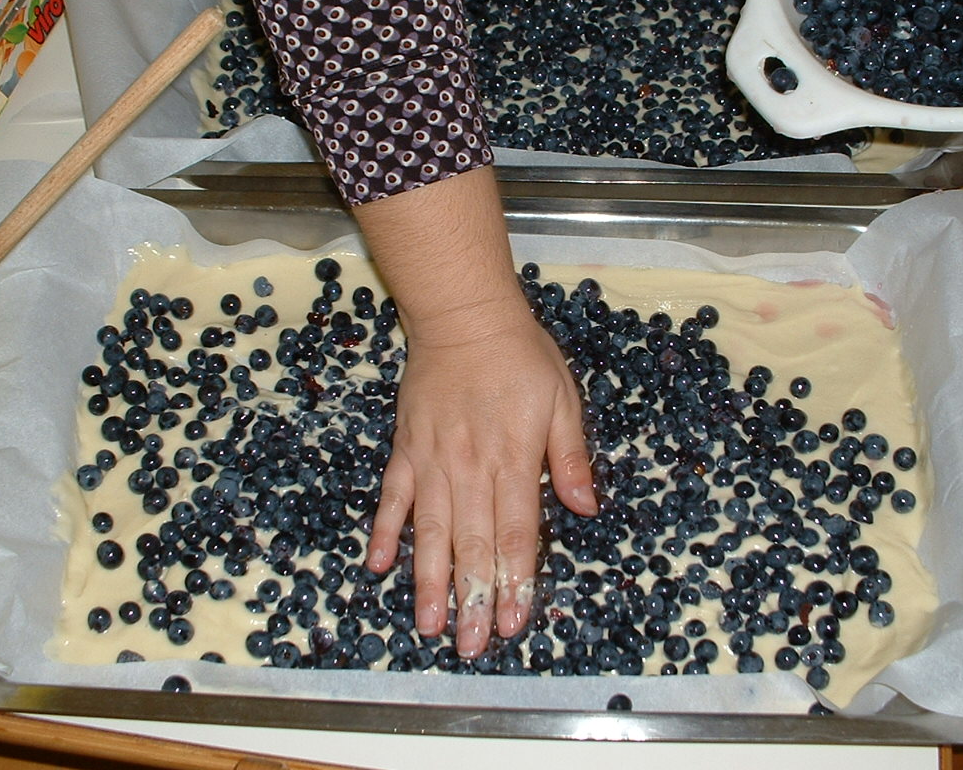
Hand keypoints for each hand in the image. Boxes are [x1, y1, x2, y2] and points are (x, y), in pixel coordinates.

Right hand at [366, 299, 595, 656]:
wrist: (464, 316)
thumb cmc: (521, 357)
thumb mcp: (563, 400)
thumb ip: (569, 457)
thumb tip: (586, 508)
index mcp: (513, 459)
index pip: (516, 532)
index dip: (515, 580)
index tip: (514, 622)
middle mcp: (470, 467)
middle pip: (472, 544)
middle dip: (473, 599)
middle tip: (470, 646)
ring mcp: (432, 461)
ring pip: (430, 532)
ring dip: (429, 581)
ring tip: (427, 626)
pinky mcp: (406, 449)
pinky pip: (393, 497)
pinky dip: (383, 531)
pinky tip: (377, 566)